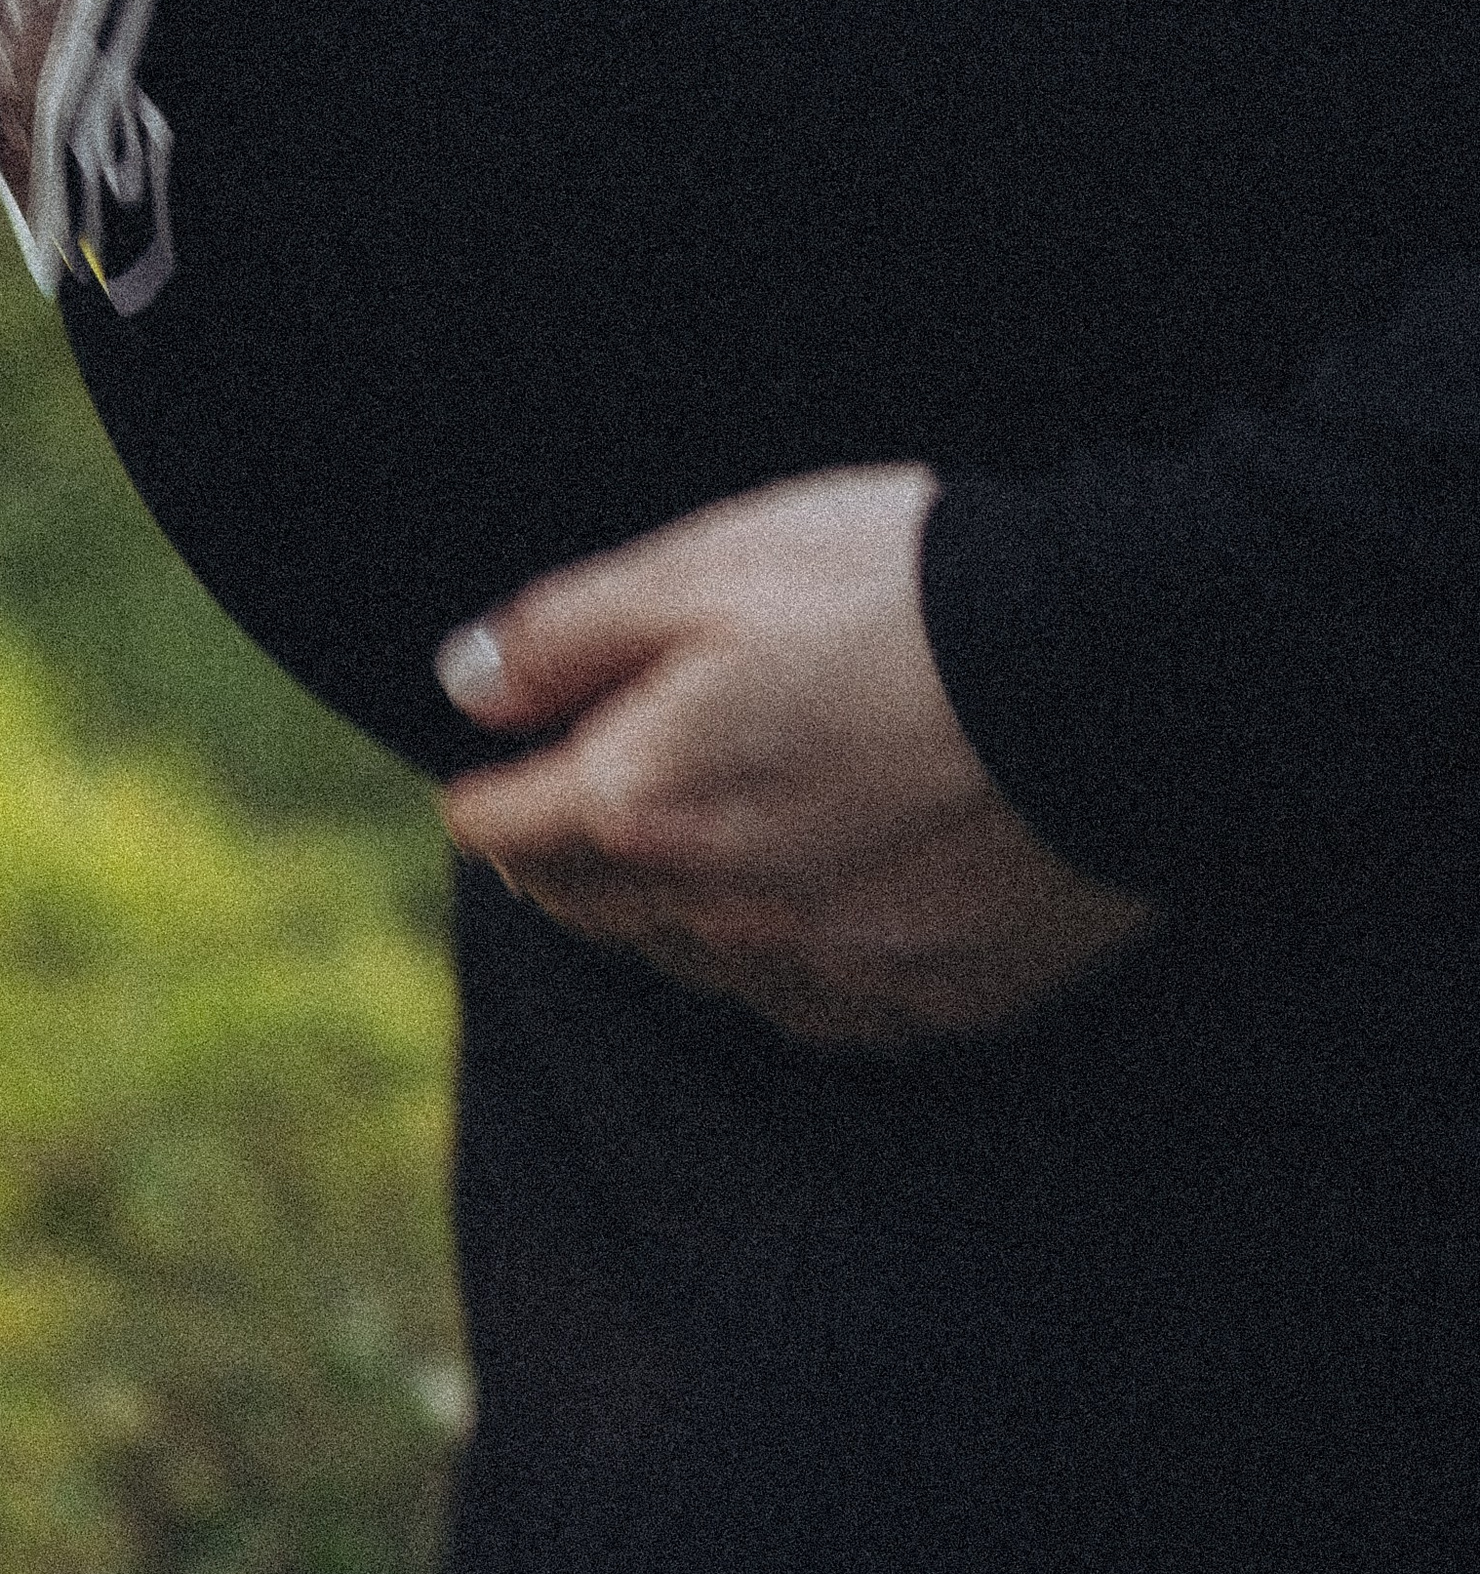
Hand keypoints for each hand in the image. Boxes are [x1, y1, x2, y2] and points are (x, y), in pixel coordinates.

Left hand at [436, 467, 1153, 1049]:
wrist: (1113, 671)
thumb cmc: (898, 592)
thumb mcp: (706, 566)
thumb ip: (566, 633)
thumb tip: (460, 685)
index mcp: (644, 804)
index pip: (501, 831)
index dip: (488, 785)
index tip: (497, 760)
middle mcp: (719, 918)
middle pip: (588, 908)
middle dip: (564, 851)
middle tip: (581, 792)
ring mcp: (828, 975)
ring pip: (694, 964)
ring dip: (674, 905)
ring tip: (699, 832)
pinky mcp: (929, 1005)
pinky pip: (813, 1007)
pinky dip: (788, 957)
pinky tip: (810, 898)